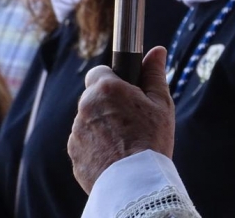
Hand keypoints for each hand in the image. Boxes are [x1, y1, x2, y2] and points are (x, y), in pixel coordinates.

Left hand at [68, 46, 174, 193]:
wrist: (135, 183)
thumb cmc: (151, 139)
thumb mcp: (161, 103)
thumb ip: (154, 74)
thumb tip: (157, 51)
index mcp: (106, 89)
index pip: (99, 71)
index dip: (113, 79)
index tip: (127, 90)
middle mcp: (85, 108)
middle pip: (94, 97)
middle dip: (109, 103)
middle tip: (132, 117)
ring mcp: (76, 133)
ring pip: (89, 121)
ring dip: (103, 125)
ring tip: (127, 140)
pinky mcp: (74, 155)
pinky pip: (85, 143)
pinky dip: (97, 146)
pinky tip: (117, 155)